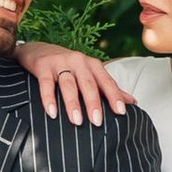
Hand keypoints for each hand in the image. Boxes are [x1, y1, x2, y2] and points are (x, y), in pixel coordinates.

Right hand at [17, 39, 132, 126]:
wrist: (39, 49)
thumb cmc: (69, 66)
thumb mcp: (89, 74)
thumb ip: (108, 88)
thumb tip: (132, 102)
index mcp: (93, 64)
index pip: (106, 81)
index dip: (114, 96)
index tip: (121, 112)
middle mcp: (79, 61)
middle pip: (88, 84)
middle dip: (94, 103)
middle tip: (97, 122)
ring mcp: (60, 63)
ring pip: (69, 84)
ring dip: (73, 103)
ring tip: (77, 121)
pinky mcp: (43, 66)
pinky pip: (47, 84)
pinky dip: (49, 98)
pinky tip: (52, 112)